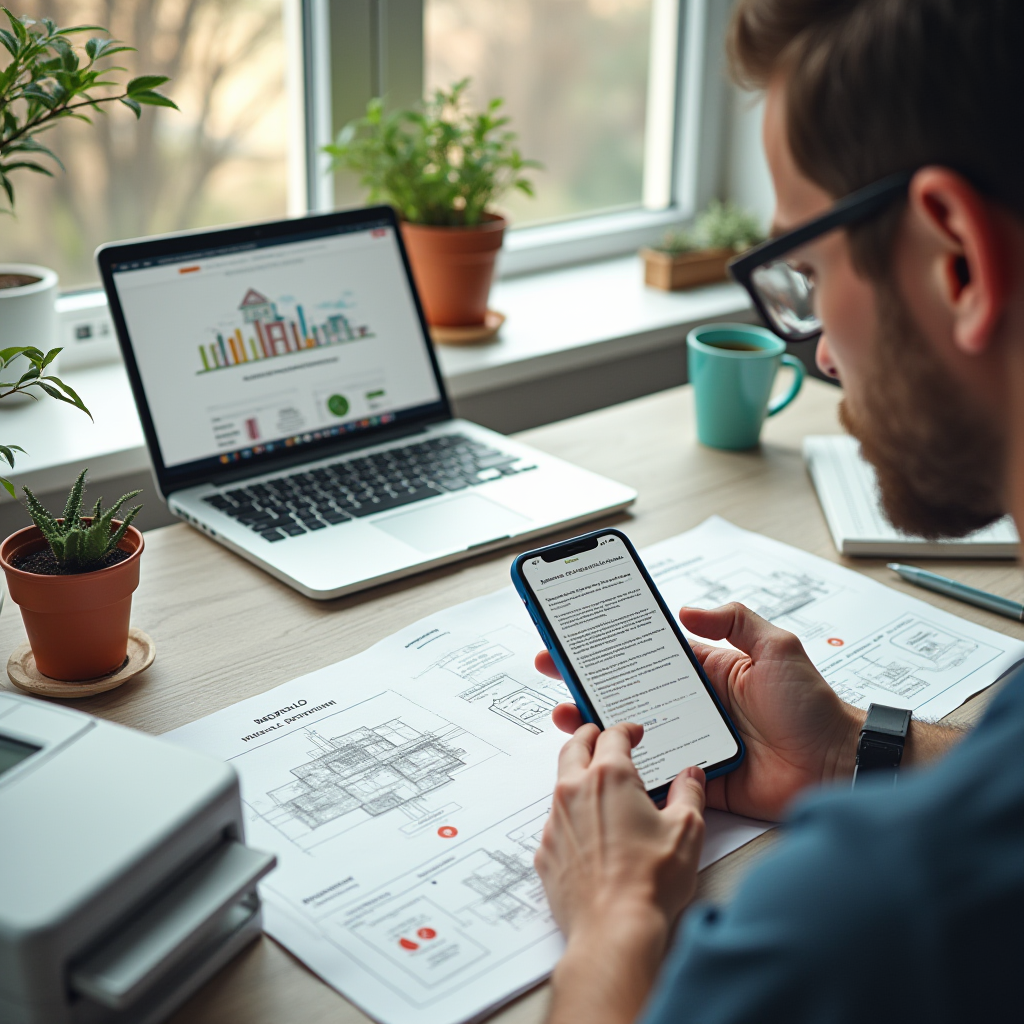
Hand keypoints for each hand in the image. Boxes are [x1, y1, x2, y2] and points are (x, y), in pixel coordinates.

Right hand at [537, 602, 863, 821]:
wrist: (836, 767)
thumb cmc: (812, 706)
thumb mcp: (776, 648)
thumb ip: (735, 621)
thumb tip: (687, 609)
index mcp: (705, 671)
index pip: (647, 653)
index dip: (613, 643)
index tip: (579, 633)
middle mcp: (691, 704)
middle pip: (628, 689)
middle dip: (588, 679)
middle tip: (553, 668)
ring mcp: (689, 741)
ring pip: (632, 731)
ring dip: (597, 722)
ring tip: (565, 714)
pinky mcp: (694, 778)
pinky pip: (653, 772)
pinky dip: (626, 768)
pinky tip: (600, 760)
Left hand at [537, 722, 705, 1023]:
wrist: (614, 930)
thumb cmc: (650, 881)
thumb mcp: (686, 830)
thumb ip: (689, 794)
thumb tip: (691, 776)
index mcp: (609, 777)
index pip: (612, 736)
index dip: (625, 729)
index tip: (634, 731)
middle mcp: (575, 791)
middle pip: (574, 747)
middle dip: (587, 735)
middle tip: (598, 735)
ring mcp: (555, 821)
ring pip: (561, 783)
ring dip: (576, 774)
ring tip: (594, 780)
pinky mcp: (546, 849)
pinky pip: (555, 821)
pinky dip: (570, 815)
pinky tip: (587, 829)